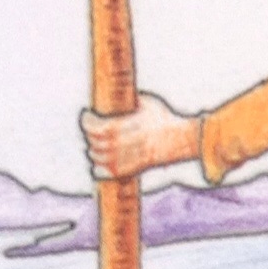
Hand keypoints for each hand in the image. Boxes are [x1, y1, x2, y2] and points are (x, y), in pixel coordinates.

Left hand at [82, 92, 201, 177]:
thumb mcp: (148, 103)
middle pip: (94, 142)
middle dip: (90, 135)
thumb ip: (132, 101)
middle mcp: (119, 145)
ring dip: (93, 151)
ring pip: (98, 158)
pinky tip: (97, 165)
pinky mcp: (129, 170)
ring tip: (95, 147)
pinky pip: (106, 173)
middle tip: (90, 130)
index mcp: (120, 127)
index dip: (86, 121)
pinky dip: (98, 169)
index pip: (94, 126)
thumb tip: (122, 95)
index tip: (86, 115)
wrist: (181, 140)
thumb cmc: (165, 120)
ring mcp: (123, 159)